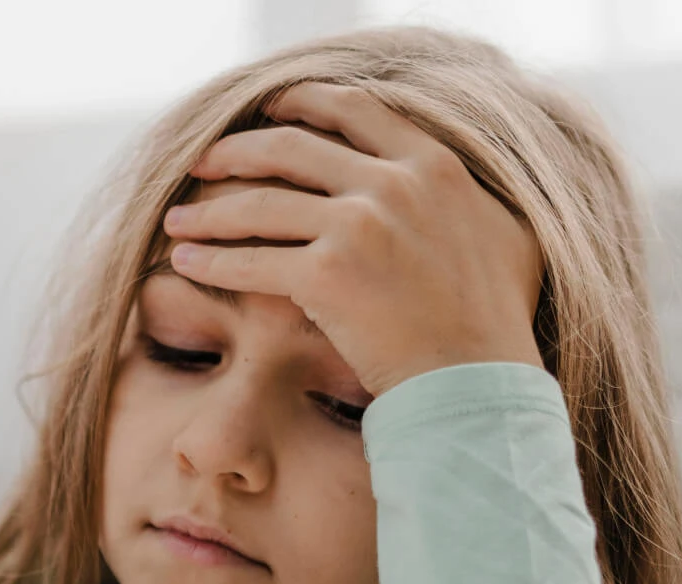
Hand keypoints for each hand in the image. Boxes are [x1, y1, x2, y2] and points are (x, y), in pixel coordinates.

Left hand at [161, 81, 543, 398]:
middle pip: (292, 147)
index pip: (354, 108)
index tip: (268, 110)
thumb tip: (449, 183)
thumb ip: (468, 197)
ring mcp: (359, 226)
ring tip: (177, 219)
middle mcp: (394, 183)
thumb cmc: (493, 323)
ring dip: (208, 210)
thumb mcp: (504, 235)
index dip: (302, 103)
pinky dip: (211, 260)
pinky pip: (251, 260)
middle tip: (202, 163)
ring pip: (260, 203)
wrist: (477, 382)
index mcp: (434, 164)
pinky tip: (185, 263)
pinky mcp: (327, 275)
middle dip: (236, 151)